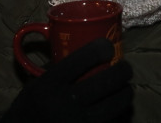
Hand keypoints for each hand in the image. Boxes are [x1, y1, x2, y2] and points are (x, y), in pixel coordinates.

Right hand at [2, 38, 132, 122]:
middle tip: (126, 67)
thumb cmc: (33, 103)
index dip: (99, 49)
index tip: (108, 45)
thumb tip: (87, 49)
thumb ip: (60, 67)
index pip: (79, 60)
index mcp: (49, 84)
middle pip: (104, 83)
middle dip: (122, 72)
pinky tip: (119, 107)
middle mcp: (63, 103)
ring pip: (112, 105)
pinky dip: (118, 113)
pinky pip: (109, 121)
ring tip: (127, 87)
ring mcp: (76, 122)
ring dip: (125, 94)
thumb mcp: (39, 81)